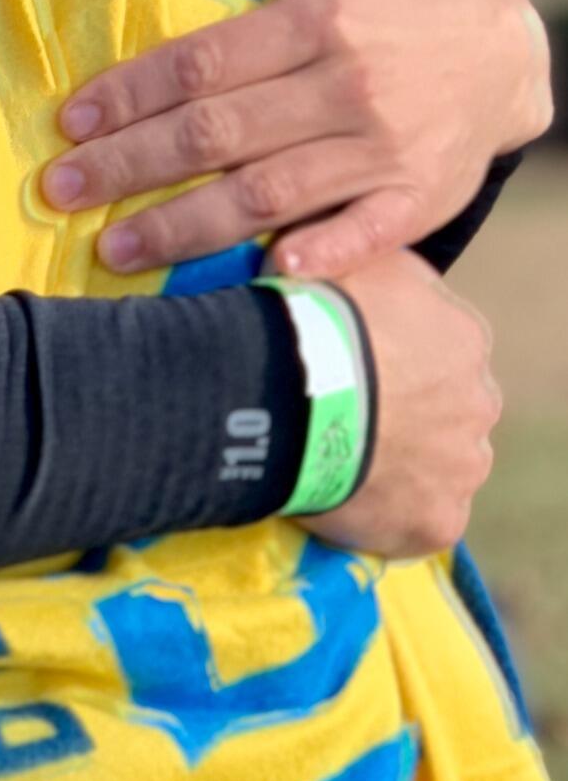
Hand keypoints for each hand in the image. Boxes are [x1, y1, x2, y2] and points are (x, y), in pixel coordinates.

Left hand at [44, 0, 553, 279]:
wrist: (507, 47)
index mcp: (319, 21)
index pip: (202, 64)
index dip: (129, 94)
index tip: (69, 120)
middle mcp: (350, 86)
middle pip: (218, 135)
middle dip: (129, 166)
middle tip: (60, 189)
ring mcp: (385, 149)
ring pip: (267, 195)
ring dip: (183, 227)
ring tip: (112, 247)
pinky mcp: (417, 199)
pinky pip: (358, 236)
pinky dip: (310, 256)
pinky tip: (254, 274)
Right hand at [301, 250, 498, 557]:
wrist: (299, 387)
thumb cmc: (324, 313)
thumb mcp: (364, 258)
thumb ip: (394, 272)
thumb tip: (387, 264)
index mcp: (466, 340)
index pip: (442, 352)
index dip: (394, 359)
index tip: (354, 366)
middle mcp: (481, 404)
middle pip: (447, 412)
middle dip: (408, 414)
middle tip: (346, 414)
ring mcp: (464, 467)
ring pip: (437, 468)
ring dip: (402, 465)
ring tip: (339, 458)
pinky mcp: (439, 522)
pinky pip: (416, 519)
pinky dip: (386, 514)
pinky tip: (344, 499)